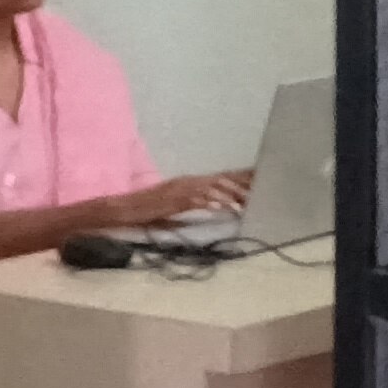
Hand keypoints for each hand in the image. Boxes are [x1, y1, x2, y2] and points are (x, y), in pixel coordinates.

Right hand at [112, 172, 252, 227]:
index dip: (239, 178)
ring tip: (246, 203)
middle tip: (260, 191)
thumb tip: (215, 206)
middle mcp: (189, 181)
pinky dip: (213, 203)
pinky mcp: (176, 200)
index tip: (258, 180)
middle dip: (241, 185)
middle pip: (221, 179)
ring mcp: (182, 189)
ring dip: (231, 195)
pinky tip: (224, 208)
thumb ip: (196, 202)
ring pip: (213, 188)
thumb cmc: (150, 210)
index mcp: (190, 181)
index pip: (220, 177)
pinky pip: (198, 200)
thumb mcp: (177, 204)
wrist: (127, 208)